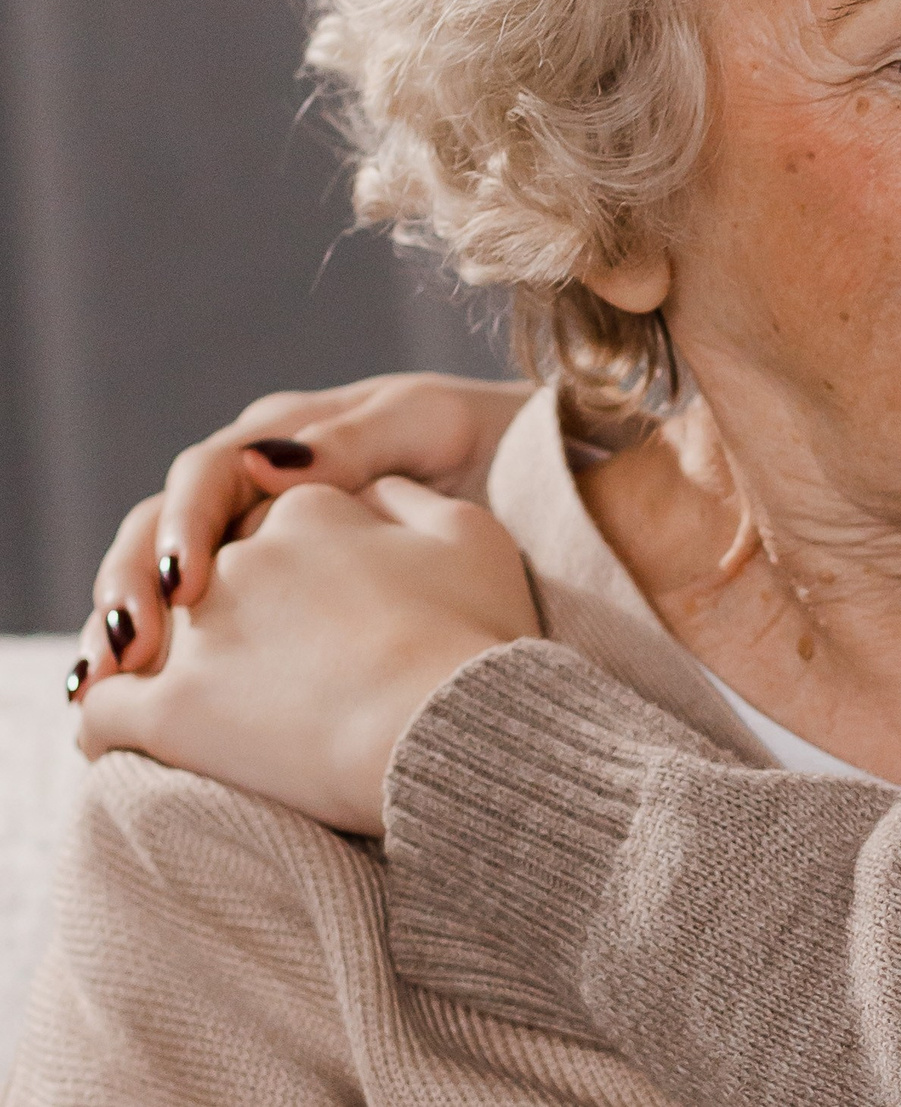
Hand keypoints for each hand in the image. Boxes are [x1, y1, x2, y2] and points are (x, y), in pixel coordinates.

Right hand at [73, 374, 534, 693]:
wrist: (530, 470)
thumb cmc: (480, 439)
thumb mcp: (426, 426)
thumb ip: (354, 440)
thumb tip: (272, 463)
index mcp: (281, 437)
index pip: (205, 477)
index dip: (185, 527)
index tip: (187, 583)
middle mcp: (253, 486)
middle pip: (162, 532)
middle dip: (132, 587)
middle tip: (123, 651)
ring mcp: (258, 541)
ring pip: (167, 580)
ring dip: (127, 628)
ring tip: (100, 685)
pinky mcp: (273, 595)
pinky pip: (205, 621)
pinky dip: (166, 661)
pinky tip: (129, 705)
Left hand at [75, 477, 541, 834]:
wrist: (451, 729)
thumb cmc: (476, 638)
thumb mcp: (474, 539)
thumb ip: (411, 500)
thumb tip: (371, 490)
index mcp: (309, 507)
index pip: (274, 519)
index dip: (288, 560)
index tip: (308, 600)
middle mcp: (241, 555)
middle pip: (208, 572)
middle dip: (207, 602)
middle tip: (245, 656)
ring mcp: (198, 630)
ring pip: (144, 633)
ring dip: (144, 655)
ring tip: (167, 691)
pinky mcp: (167, 709)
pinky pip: (103, 709)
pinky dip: (103, 714)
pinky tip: (116, 730)